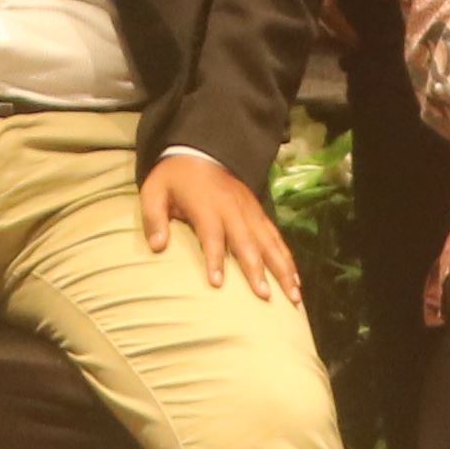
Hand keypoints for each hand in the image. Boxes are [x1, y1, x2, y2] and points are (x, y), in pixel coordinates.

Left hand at [138, 151, 299, 300]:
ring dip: (282, 268)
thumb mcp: (154, 191)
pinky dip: (287, 257)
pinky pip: (275, 237)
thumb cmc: (174, 179)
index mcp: (206, 205)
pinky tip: (295, 279)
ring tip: (292, 294)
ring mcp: (249, 210)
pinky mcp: (258, 212)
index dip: (215, 258)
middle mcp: (232, 208)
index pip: (211, 234)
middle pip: (246, 241)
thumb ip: (154, 218)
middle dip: (256, 269)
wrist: (200, 152)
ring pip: (269, 241)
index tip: (217, 284)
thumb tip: (157, 247)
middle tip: (264, 296)